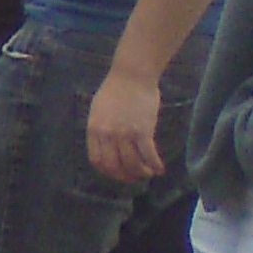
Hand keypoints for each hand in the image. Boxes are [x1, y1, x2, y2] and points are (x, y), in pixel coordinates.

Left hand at [86, 65, 163, 183]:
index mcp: (93, 129)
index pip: (96, 160)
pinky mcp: (143, 131)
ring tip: (147, 172)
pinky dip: (154, 165)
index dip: (107, 171)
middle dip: (124, 176)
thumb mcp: (98, 110)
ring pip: (132, 164)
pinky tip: (159, 169)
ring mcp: (124, 134)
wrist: (132, 75)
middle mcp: (107, 135)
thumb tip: (105, 146)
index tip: (117, 173)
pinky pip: (148, 156)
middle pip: (113, 166)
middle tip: (134, 177)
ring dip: (141, 173)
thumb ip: (100, 128)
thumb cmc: (116, 89)